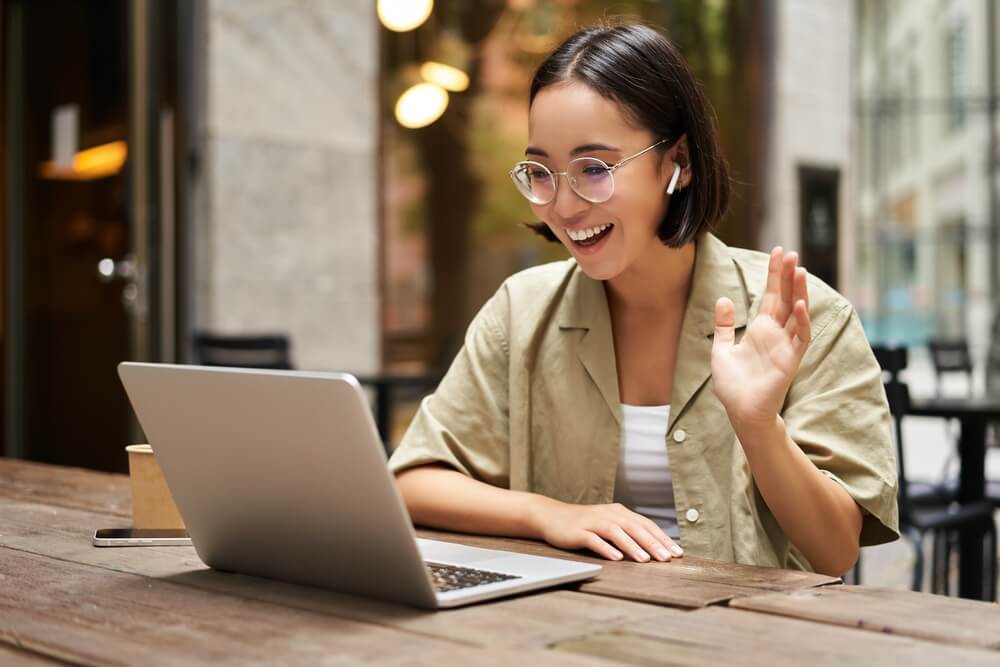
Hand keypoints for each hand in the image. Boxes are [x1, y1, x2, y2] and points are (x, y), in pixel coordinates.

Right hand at [532, 499, 682, 561]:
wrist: (551, 516)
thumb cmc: (584, 524)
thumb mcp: (608, 524)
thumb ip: (628, 532)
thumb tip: (652, 548)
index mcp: (619, 512)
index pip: (646, 524)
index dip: (662, 538)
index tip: (677, 552)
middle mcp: (608, 515)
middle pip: (634, 528)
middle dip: (652, 543)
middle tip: (667, 558)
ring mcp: (593, 522)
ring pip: (616, 533)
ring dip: (632, 546)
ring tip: (645, 560)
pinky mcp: (578, 532)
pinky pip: (594, 540)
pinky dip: (606, 548)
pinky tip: (616, 557)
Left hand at [711, 247, 810, 431]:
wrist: (740, 411)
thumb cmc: (733, 385)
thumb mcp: (722, 349)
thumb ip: (725, 325)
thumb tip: (724, 299)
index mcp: (761, 329)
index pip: (771, 296)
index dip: (774, 275)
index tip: (777, 253)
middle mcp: (776, 334)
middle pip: (785, 299)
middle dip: (787, 276)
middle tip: (790, 252)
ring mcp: (786, 345)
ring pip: (796, 313)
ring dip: (798, 292)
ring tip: (798, 270)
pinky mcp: (791, 360)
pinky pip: (800, 338)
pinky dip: (802, 321)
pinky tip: (800, 305)